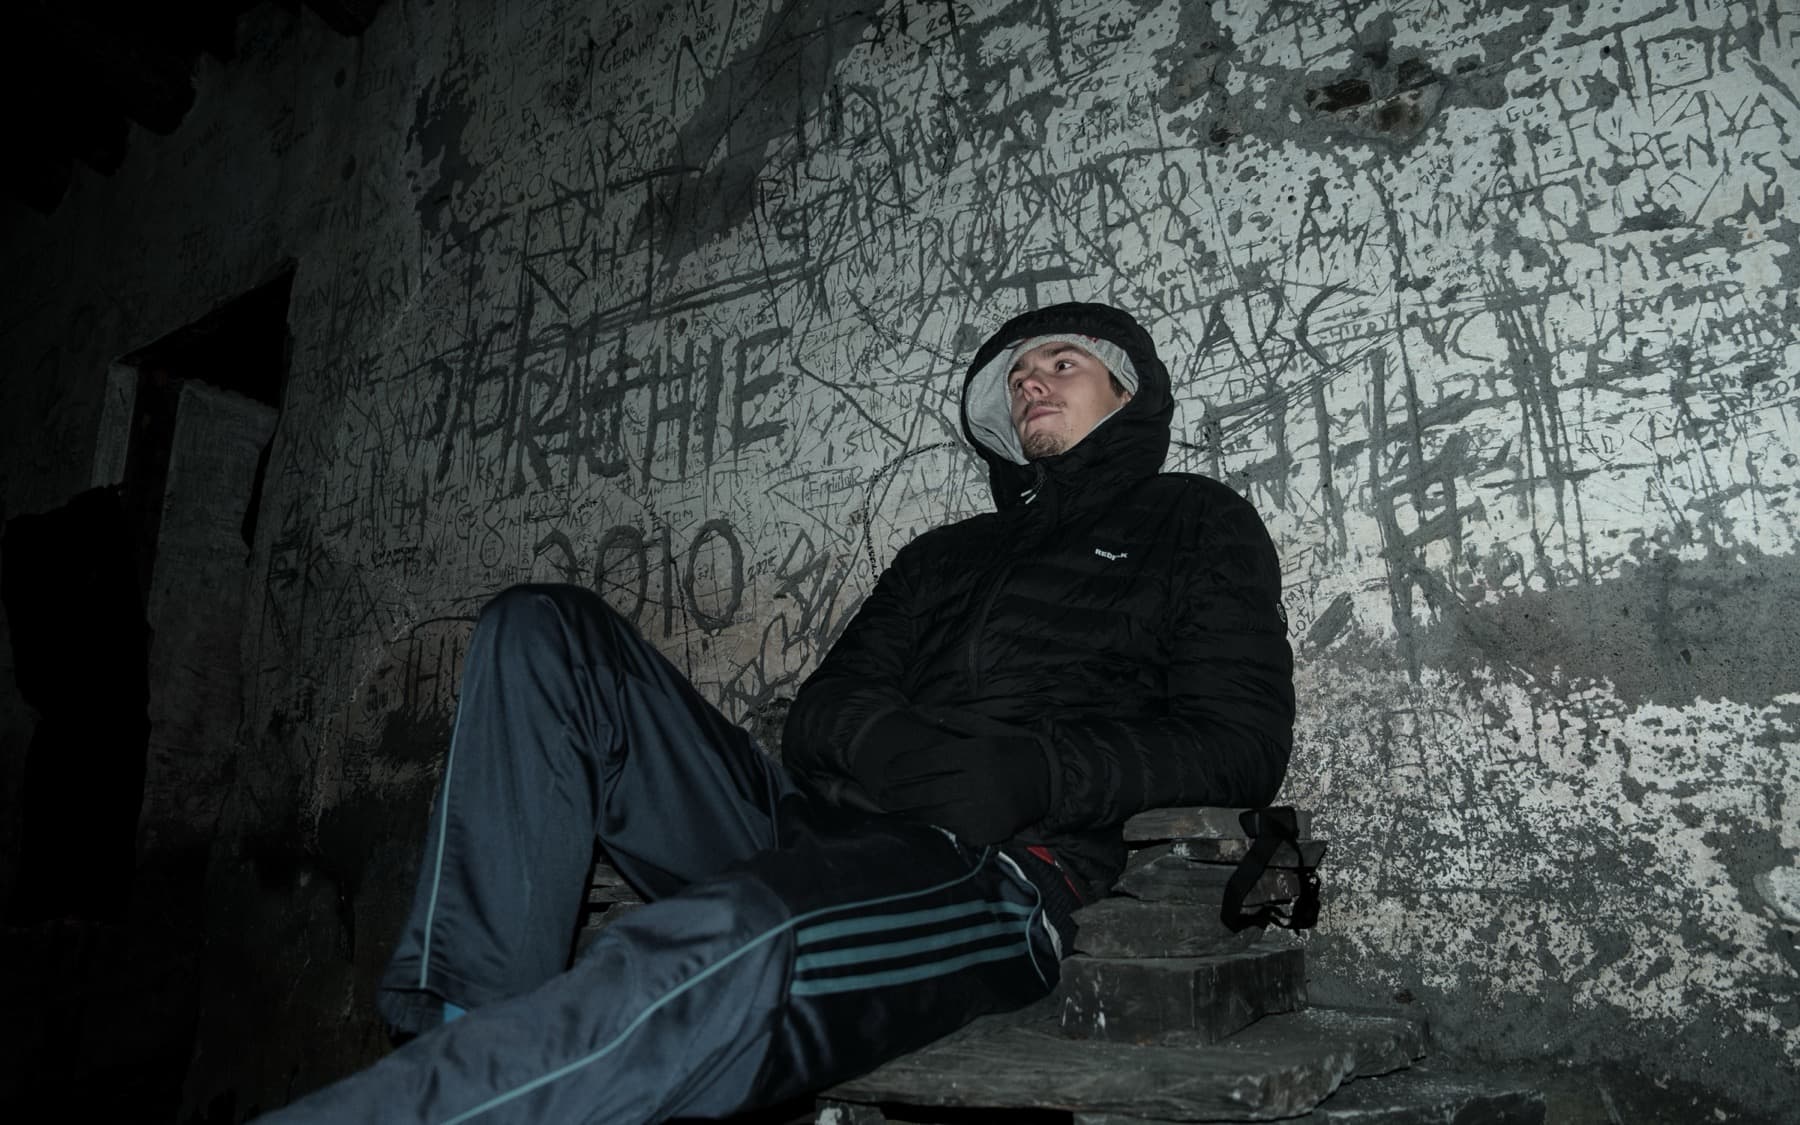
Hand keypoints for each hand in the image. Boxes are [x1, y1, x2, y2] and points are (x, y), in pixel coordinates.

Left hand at [857, 735, 1051, 843]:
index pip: (931, 761)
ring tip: (899, 810)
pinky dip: (942, 825)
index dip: (906, 766)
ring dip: (915, 813)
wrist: (1049, 779)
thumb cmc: (1010, 750)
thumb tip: (919, 711)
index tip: (889, 770)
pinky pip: (957, 831)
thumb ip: (952, 722)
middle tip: (883, 796)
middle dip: (900, 796)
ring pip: (939, 815)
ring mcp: (986, 810)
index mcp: (977, 754)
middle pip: (929, 792)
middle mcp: (980, 782)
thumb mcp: (985, 730)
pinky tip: (928, 821)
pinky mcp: (990, 832)